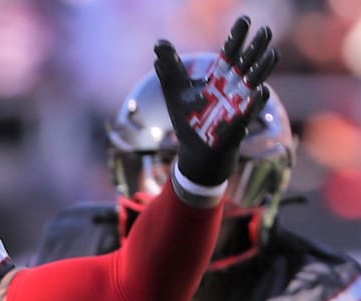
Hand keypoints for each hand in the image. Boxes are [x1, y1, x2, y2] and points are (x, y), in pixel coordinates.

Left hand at [157, 15, 278, 187]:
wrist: (195, 149)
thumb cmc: (188, 118)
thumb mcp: (174, 90)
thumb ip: (169, 66)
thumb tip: (159, 44)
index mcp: (219, 77)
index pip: (231, 52)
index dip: (238, 37)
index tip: (246, 19)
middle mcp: (232, 88)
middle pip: (247, 64)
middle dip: (256, 48)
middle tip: (266, 30)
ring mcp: (237, 105)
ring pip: (254, 84)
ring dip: (263, 70)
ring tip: (272, 53)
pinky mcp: (237, 124)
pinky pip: (248, 112)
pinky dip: (253, 103)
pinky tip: (258, 92)